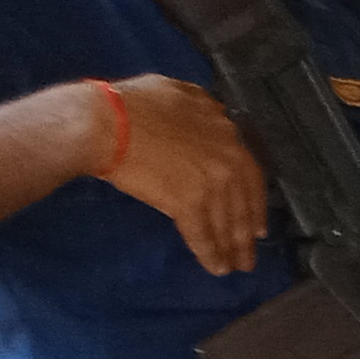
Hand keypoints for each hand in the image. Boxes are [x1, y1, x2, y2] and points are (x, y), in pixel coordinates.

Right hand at [90, 76, 267, 274]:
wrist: (102, 123)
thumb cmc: (129, 103)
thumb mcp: (175, 91)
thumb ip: (201, 105)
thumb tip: (214, 112)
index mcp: (225, 132)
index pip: (250, 174)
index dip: (253, 202)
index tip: (257, 223)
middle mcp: (225, 157)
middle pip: (242, 203)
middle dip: (246, 234)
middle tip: (249, 255)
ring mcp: (210, 181)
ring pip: (226, 221)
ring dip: (231, 248)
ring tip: (234, 267)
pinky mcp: (188, 201)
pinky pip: (202, 233)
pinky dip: (209, 253)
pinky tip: (215, 267)